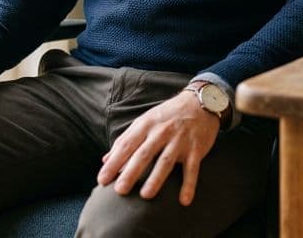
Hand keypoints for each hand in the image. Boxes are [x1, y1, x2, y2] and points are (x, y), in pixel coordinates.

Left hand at [96, 89, 219, 205]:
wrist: (199, 102)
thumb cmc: (167, 115)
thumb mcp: (144, 121)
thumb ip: (125, 140)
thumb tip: (105, 159)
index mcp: (145, 125)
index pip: (126, 145)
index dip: (113, 162)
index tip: (102, 180)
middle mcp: (161, 132)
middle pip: (144, 154)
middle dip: (131, 172)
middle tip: (120, 190)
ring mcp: (179, 140)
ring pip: (166, 161)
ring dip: (156, 178)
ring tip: (145, 195)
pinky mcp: (196, 148)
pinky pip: (192, 169)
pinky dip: (189, 184)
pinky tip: (184, 200)